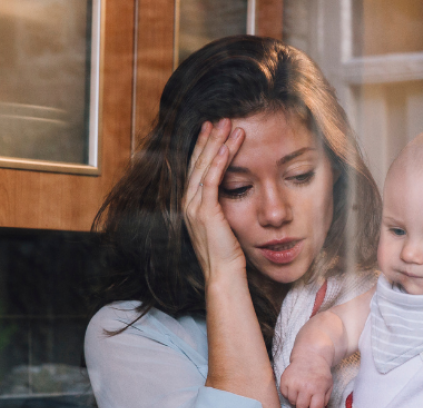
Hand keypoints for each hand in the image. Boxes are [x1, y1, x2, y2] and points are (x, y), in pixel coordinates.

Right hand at [182, 120, 246, 283]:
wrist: (223, 273)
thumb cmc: (228, 252)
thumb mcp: (224, 223)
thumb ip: (223, 205)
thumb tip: (234, 191)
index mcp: (191, 204)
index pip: (197, 168)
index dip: (204, 147)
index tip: (213, 129)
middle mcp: (188, 202)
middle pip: (197, 162)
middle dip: (209, 138)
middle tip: (220, 118)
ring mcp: (194, 206)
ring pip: (204, 166)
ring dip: (216, 143)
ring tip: (228, 124)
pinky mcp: (205, 212)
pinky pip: (211, 180)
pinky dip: (219, 161)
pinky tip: (227, 146)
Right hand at [279, 358, 332, 407]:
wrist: (309, 357)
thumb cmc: (320, 374)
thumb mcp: (328, 386)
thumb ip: (324, 400)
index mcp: (318, 389)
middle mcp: (305, 387)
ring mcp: (294, 383)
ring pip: (292, 402)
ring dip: (295, 403)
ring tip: (300, 398)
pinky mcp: (285, 380)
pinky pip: (285, 395)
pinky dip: (289, 395)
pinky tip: (294, 390)